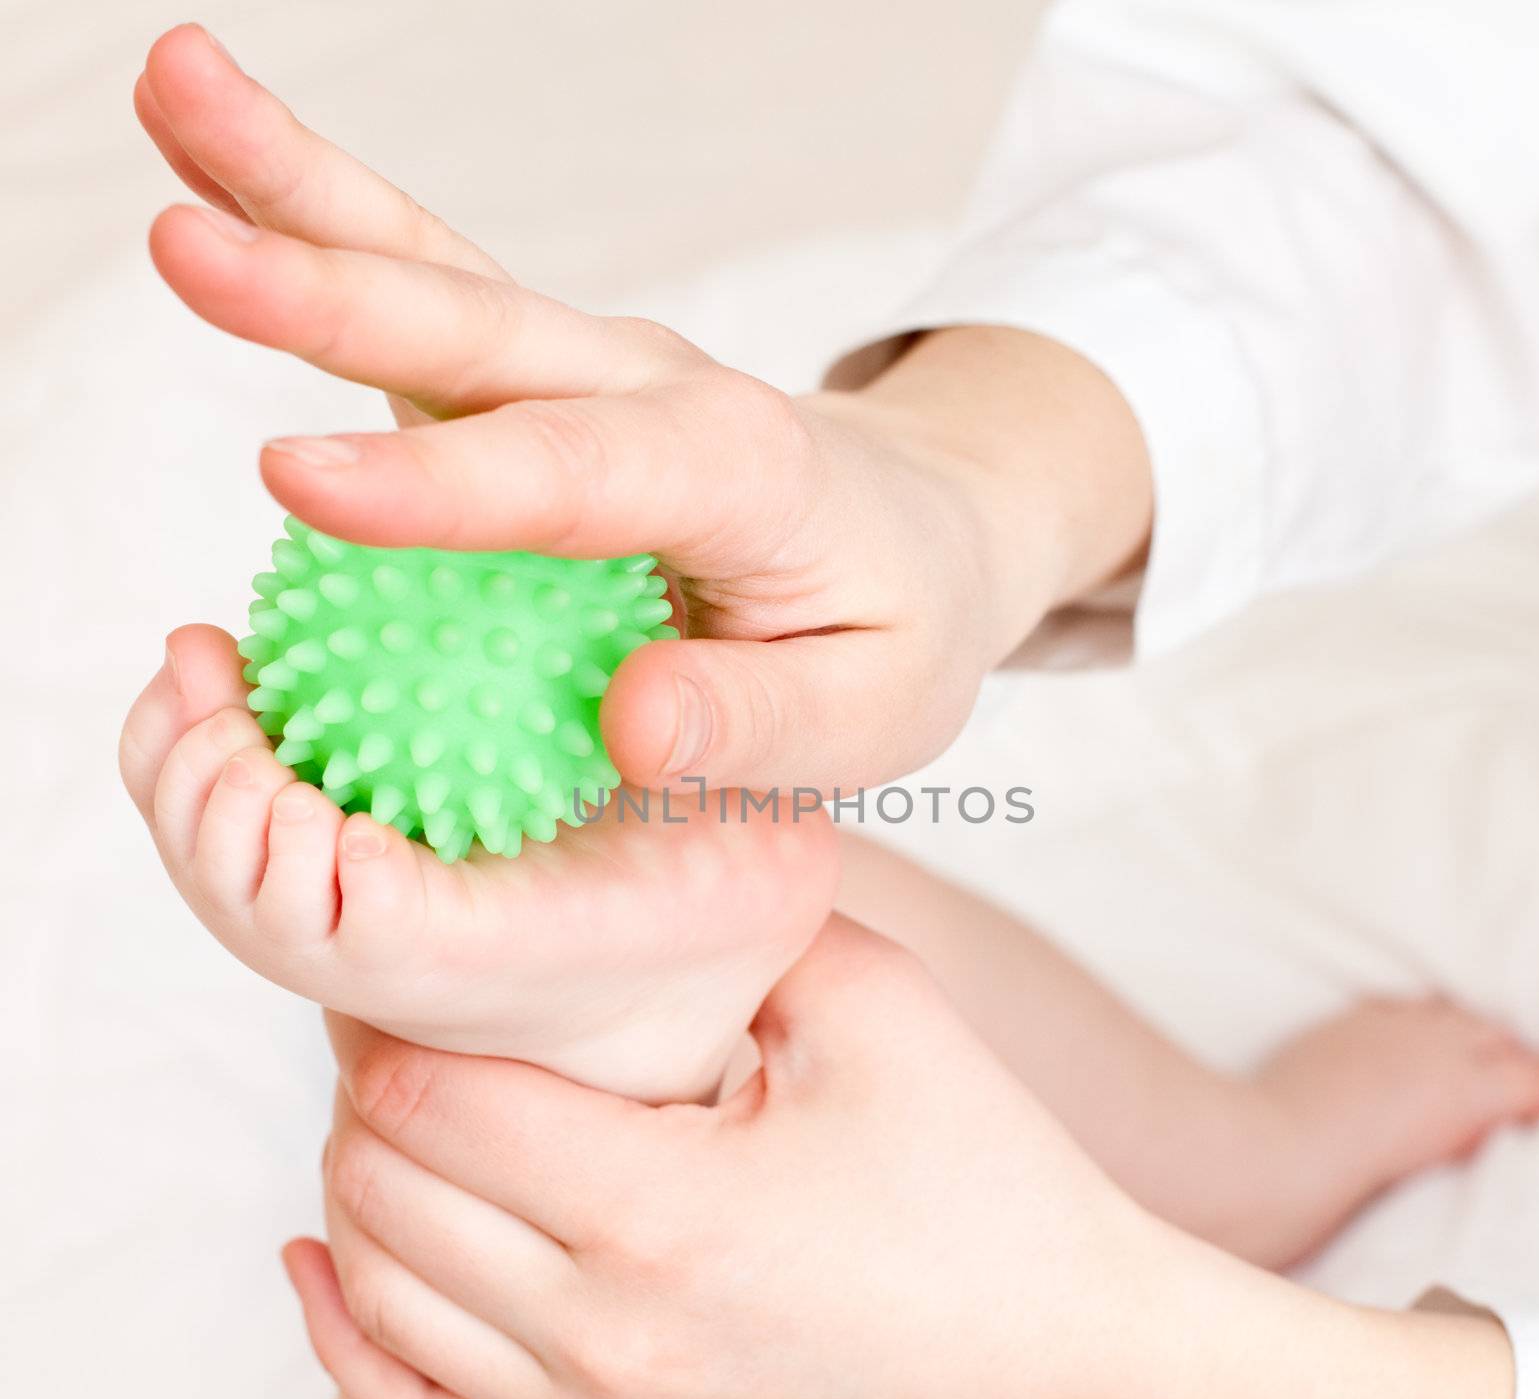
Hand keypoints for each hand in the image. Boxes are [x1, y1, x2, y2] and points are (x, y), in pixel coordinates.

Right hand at [136, 25, 1152, 793]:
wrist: (929, 527)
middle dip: (335, 294)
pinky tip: (223, 176)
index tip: (298, 484)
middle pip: (486, 336)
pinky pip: (428, 308)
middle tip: (191, 252)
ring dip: (303, 197)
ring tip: (174, 95)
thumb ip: (760, 726)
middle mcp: (654, 391)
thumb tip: (631, 729)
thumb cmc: (897, 628)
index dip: (441, 485)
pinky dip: (327, 231)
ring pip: (439, 280)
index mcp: (738, 472)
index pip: (577, 476)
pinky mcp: (542, 383)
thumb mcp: (872, 713)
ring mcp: (591, 371)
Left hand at [292, 917, 1513, 1398]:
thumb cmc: (985, 1174)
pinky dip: (350, 1339)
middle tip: (394, 1022)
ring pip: (383, 1301)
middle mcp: (610, 1346)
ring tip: (391, 1112)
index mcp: (665, 1213)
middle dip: (368, 1091)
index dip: (388, 1017)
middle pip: (386, 1193)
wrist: (1065, 1365)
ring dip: (360, 1192)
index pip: (432, 1099)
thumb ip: (736, 922)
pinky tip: (324, 1262)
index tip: (397, 963)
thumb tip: (630, 856)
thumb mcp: (872, 1005)